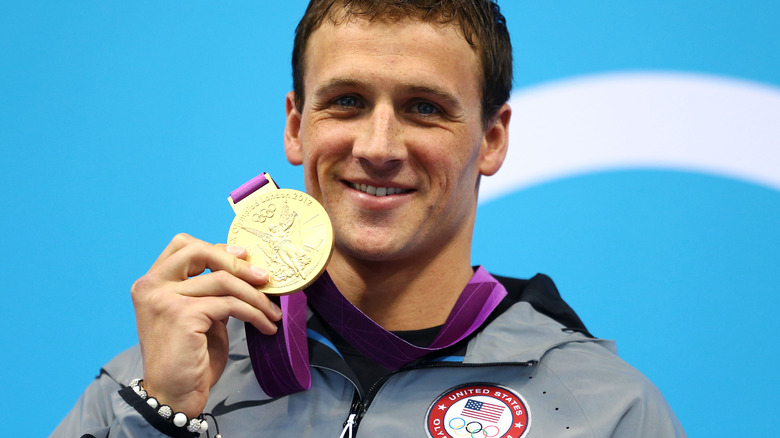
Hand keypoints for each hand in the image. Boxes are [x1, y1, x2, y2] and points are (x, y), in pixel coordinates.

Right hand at [130, 233, 280, 416]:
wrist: (174, 395)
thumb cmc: (188, 358)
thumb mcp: (199, 315)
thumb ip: (210, 292)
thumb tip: (244, 271)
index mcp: (152, 283)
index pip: (183, 246)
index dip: (216, 248)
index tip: (245, 256)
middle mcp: (152, 286)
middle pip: (199, 251)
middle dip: (237, 262)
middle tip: (264, 278)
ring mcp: (165, 299)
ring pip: (222, 281)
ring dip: (255, 296)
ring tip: (272, 312)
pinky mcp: (183, 315)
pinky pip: (230, 304)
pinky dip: (254, 314)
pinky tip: (266, 325)